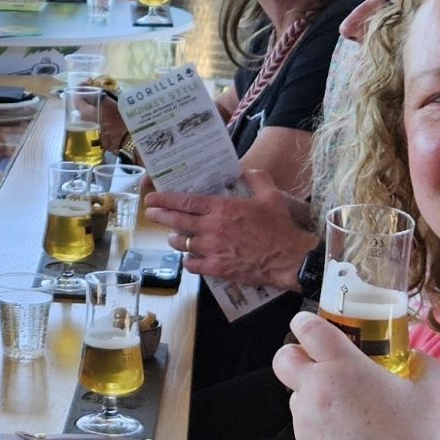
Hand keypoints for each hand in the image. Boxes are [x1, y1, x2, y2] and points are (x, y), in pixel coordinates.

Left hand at [148, 172, 316, 288]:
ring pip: (182, 243)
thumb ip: (256, 179)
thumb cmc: (279, 227)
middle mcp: (212, 228)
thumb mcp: (271, 195)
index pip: (185, 202)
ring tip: (175, 236)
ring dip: (176, 238)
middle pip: (177, 221)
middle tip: (151, 213)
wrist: (288, 258)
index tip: (152, 199)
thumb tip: (244, 170)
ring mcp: (212, 250)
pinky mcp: (216, 269)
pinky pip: (191, 264)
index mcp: (222, 209)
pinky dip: (188, 260)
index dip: (165, 199)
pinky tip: (190, 257)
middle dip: (160, 216)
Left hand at [271, 311, 439, 439]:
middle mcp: (315, 389)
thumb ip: (423, 363)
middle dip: (298, 356)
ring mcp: (305, 421)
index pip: (306, 328)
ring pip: (295, 395)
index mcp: (342, 366)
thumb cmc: (418, 437)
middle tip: (323, 364)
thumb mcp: (432, 390)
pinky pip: (305, 424)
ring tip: (346, 408)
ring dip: (313, 394)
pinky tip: (347, 434)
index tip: (317, 327)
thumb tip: (416, 357)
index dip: (307, 323)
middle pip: (284, 359)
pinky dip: (319, 423)